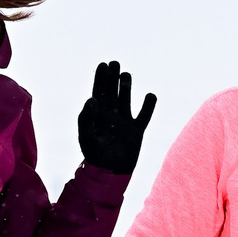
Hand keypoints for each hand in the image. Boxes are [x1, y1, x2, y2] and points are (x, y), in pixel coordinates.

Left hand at [76, 61, 156, 175]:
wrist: (109, 173)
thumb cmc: (94, 155)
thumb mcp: (86, 136)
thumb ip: (86, 118)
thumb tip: (91, 99)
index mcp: (97, 116)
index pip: (98, 93)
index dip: (100, 78)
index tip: (103, 65)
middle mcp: (111, 116)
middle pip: (112, 92)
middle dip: (112, 78)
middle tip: (114, 63)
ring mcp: (124, 123)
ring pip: (126, 100)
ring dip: (126, 87)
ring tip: (125, 74)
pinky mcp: (136, 131)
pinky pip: (144, 116)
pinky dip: (148, 106)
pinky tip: (150, 95)